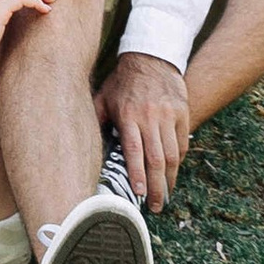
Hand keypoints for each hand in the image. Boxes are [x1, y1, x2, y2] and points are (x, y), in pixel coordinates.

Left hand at [98, 50, 190, 208]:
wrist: (151, 56)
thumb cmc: (122, 82)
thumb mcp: (104, 97)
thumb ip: (97, 120)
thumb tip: (80, 145)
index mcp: (128, 115)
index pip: (134, 150)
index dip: (137, 174)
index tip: (138, 193)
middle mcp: (150, 116)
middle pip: (156, 159)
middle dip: (156, 187)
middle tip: (154, 206)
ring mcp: (169, 115)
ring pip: (172, 154)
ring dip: (169, 179)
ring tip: (164, 196)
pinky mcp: (182, 112)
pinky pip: (182, 143)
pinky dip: (178, 161)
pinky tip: (172, 174)